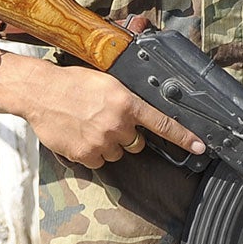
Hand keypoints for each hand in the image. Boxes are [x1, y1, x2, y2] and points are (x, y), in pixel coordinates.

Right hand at [23, 62, 204, 169]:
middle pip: (136, 142)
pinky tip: (81, 135)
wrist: (42, 92)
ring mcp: (101, 142)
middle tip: (107, 119)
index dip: (184, 137)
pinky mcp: (86, 155)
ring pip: (118, 153)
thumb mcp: (109, 82)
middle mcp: (117, 124)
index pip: (163, 123)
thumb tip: (141, 112)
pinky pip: (99, 161)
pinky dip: (93, 152)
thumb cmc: (74, 83)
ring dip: (109, 144)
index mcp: (127, 103)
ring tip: (90, 125)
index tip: (201, 147)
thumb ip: (128, 99)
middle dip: (127, 134)